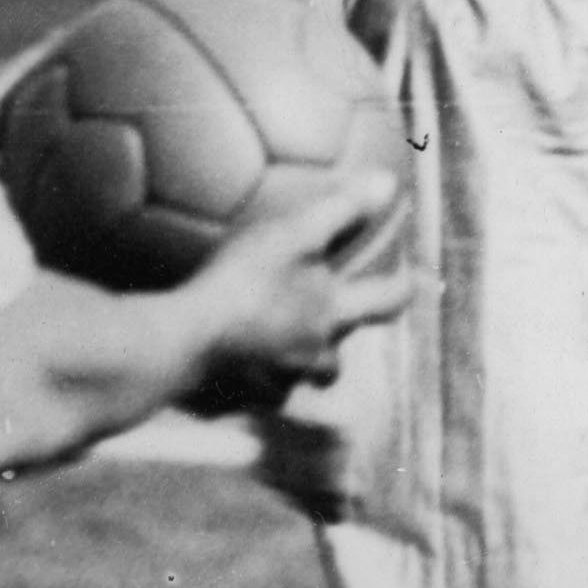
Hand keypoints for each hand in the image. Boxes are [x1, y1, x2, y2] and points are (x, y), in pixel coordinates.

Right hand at [181, 169, 411, 414]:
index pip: (388, 300)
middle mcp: (314, 357)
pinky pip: (252, 394)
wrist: (178, 347)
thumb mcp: (291, 236)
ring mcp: (277, 386)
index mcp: (333, 315)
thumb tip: (388, 185)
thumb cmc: (240, 286)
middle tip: (321, 322)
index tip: (409, 278)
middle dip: (334, 340)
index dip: (402, 286)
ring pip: (296, 378)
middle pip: (338, 355)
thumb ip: (341, 211)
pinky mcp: (238, 403)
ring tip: (268, 345)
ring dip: (291, 364)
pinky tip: (224, 365)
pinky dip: (246, 380)